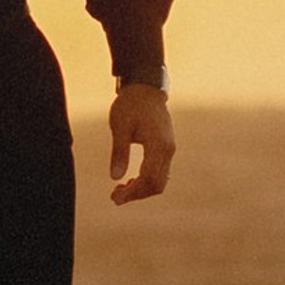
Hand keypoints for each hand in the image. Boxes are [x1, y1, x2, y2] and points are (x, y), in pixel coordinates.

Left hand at [107, 85, 175, 204]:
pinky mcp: (166, 147)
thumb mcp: (120, 126)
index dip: (133, 192)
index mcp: (158, 145)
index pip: (148, 179)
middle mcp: (168, 149)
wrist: (145, 87)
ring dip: (142, 189)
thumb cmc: (130, 104)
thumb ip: (119, 152)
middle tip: (115, 197)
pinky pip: (160, 171)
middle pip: (157, 184)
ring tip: (120, 189)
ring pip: (160, 180)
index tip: (115, 197)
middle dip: (137, 194)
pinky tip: (131, 179)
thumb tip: (115, 178)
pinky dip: (147, 180)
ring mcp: (169, 149)